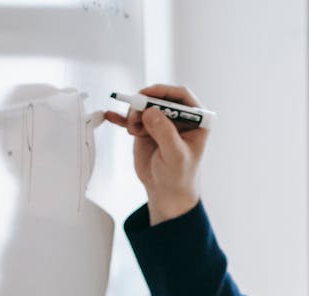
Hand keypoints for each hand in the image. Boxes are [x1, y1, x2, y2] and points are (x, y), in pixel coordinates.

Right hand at [103, 84, 207, 224]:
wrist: (166, 191)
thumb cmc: (179, 176)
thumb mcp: (175, 155)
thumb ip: (165, 133)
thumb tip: (151, 111)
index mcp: (196, 120)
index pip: (181, 96)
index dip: (164, 91)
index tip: (147, 94)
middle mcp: (179, 117)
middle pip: (159, 98)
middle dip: (145, 103)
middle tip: (134, 112)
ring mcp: (162, 122)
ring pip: (144, 106)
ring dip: (134, 113)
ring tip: (132, 130)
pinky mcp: (147, 128)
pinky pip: (133, 118)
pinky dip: (122, 117)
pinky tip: (111, 115)